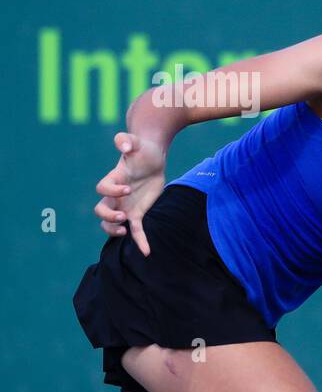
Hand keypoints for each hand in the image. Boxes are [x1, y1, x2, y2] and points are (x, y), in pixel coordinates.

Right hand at [93, 131, 166, 256]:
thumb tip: (123, 146)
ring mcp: (124, 205)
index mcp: (113, 179)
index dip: (112, 191)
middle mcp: (115, 195)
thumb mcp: (134, 141)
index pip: (102, 189)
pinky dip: (140, 241)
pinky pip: (136, 230)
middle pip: (100, 210)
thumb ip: (125, 140)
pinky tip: (147, 252)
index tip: (128, 188)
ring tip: (125, 230)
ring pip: (109, 224)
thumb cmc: (141, 149)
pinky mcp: (137, 213)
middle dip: (108, 216)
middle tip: (123, 216)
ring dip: (113, 230)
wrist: (151, 157)